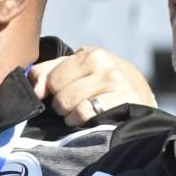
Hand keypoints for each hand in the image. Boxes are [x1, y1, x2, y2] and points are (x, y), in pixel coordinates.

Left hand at [29, 46, 155, 126]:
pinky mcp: (122, 100)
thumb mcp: (79, 72)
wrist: (141, 98)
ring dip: (69, 116)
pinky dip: (80, 121)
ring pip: (70, 104)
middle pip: (58, 92)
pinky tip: (88, 120)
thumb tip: (33, 88)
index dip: (46, 91)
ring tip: (79, 114)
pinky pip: (85, 113)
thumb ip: (49, 73)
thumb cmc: (104, 86)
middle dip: (60, 104)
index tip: (53, 96)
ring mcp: (114, 81)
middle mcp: (103, 63)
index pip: (49, 75)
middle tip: (72, 105)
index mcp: (89, 54)